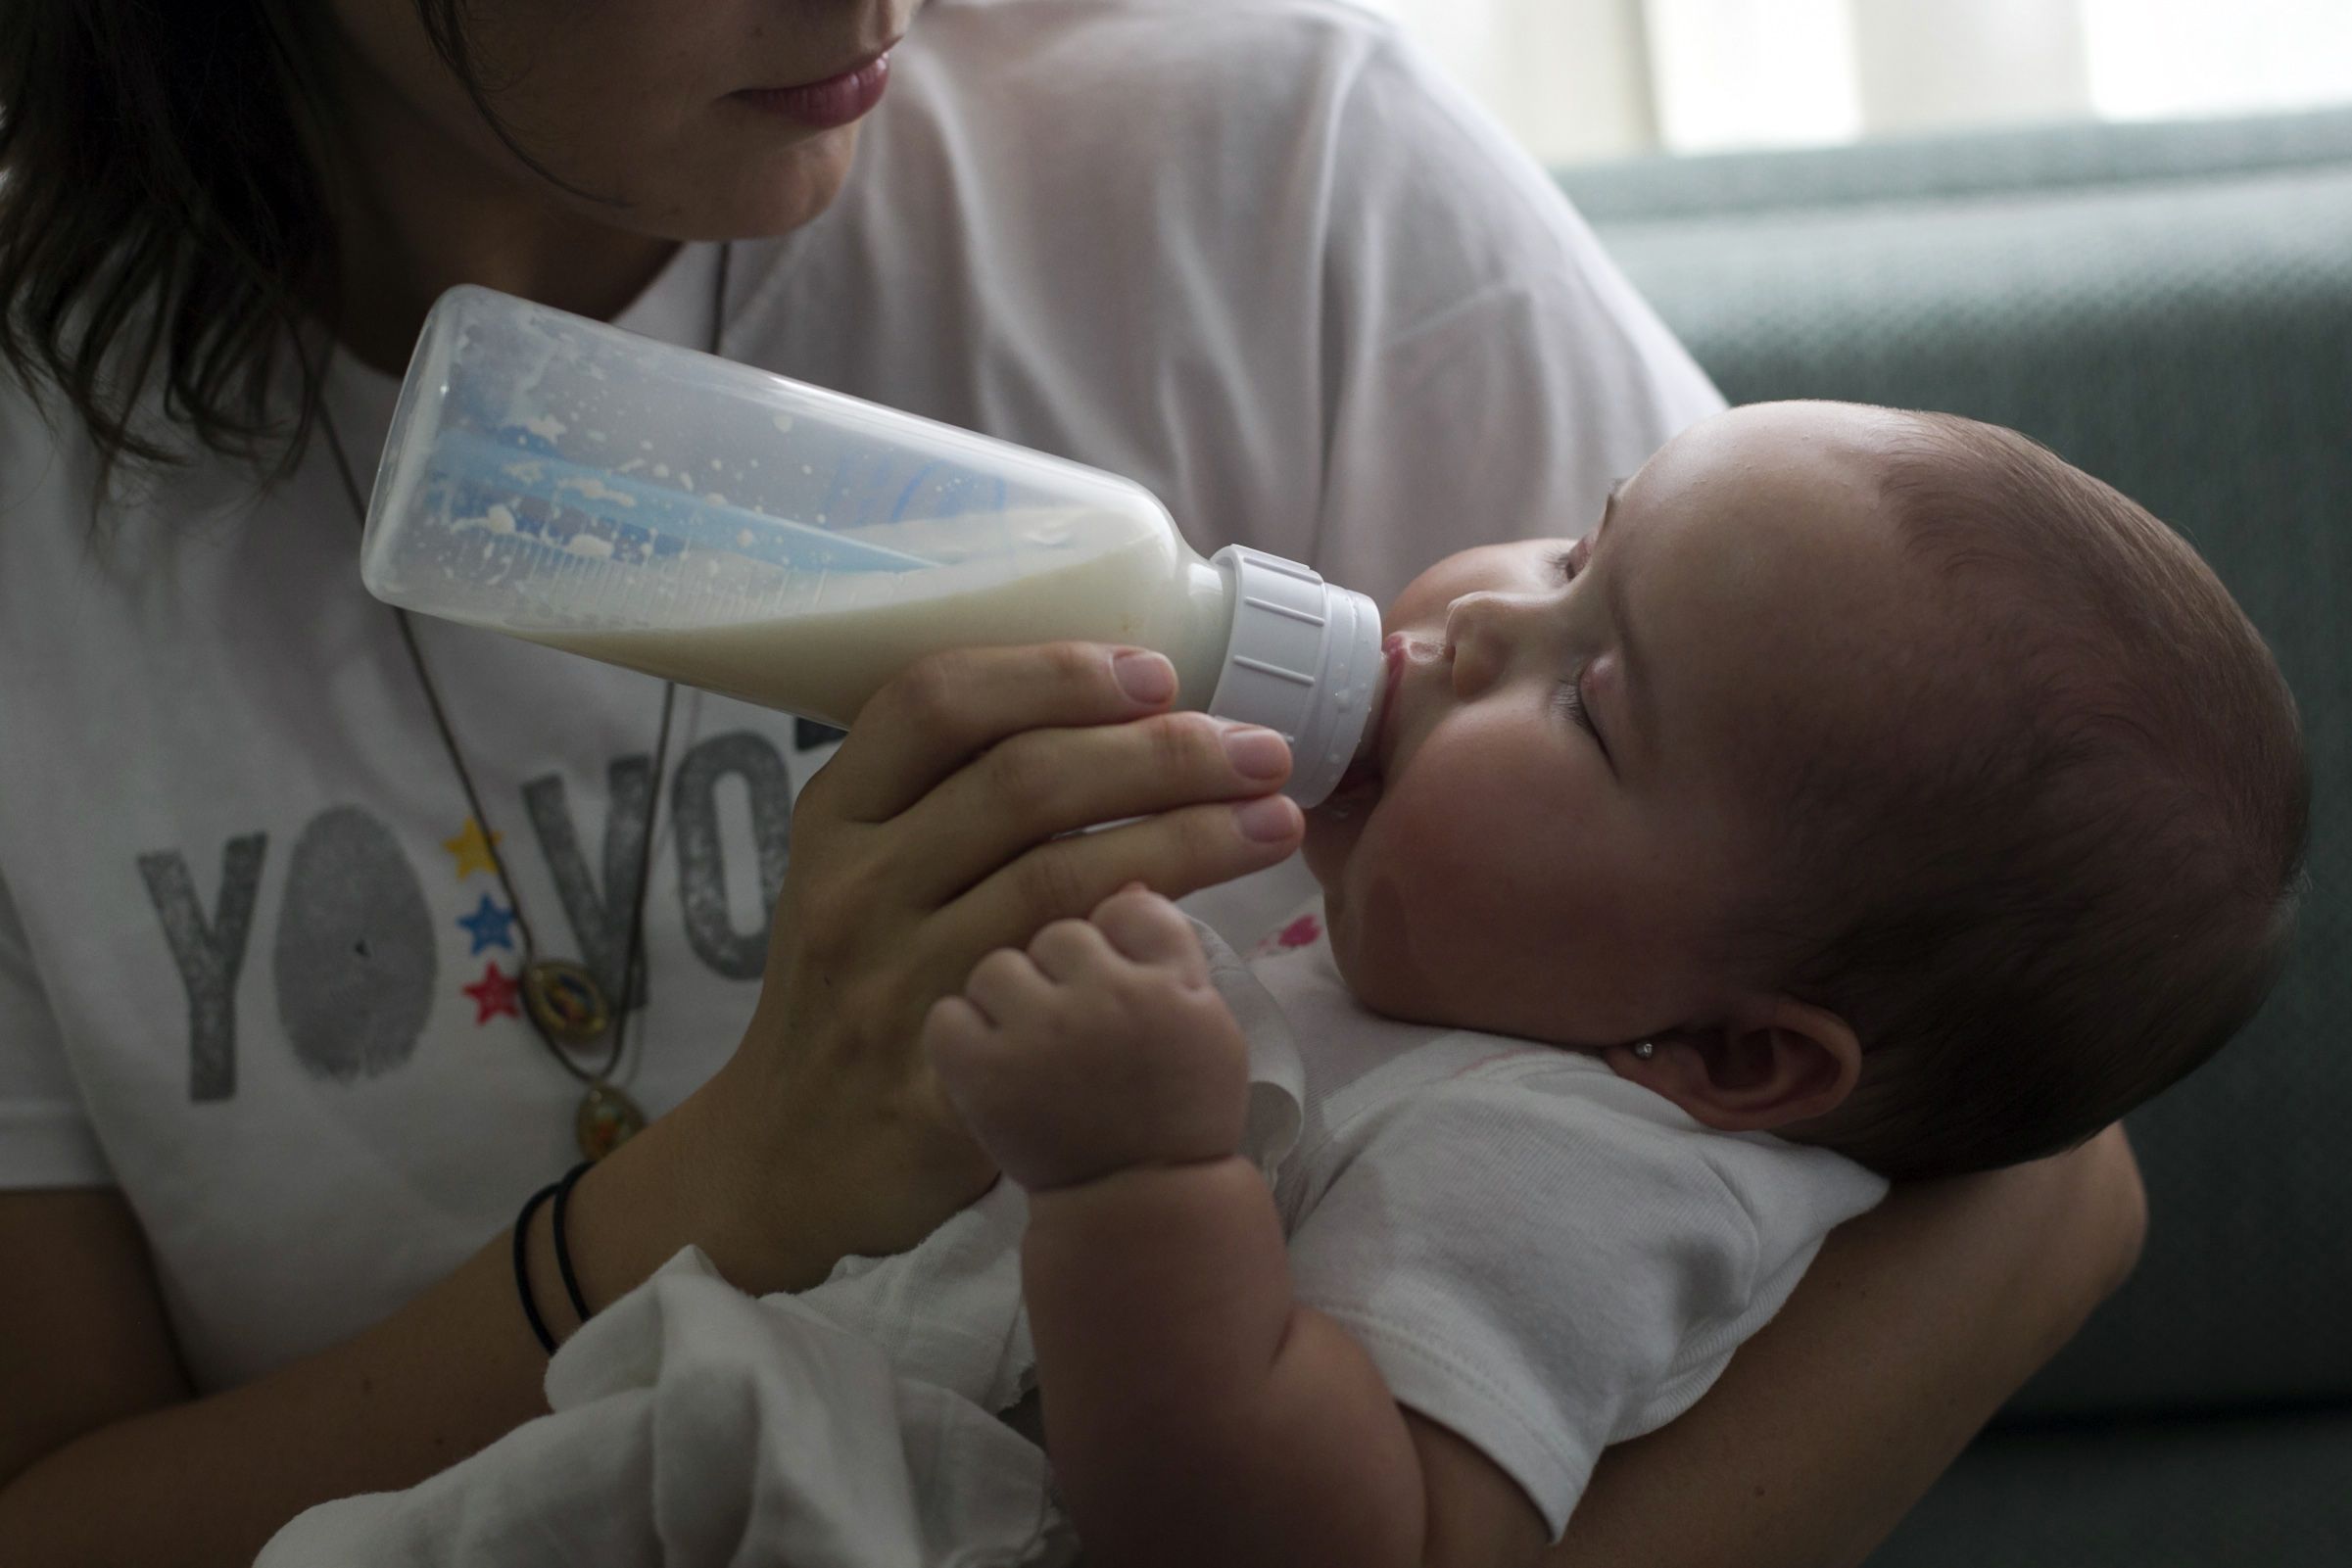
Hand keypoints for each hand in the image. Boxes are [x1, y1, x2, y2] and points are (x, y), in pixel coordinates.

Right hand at [710, 644, 1300, 1261]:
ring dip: (1187, 838)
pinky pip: (1064, 996)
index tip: (1156, 672)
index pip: (934, 702)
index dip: (1052, 674)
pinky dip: (1145, 949)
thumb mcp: (860, 873)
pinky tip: (1211, 931)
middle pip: (1022, 784)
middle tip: (1258, 749)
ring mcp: (893, 984)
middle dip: (1159, 753)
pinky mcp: (941, 1074)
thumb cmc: (853, 989)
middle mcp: (857, 888)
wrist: (789, 1155)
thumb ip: (948, 799)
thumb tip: (1107, 711)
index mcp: (837, 817)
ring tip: (1274, 816)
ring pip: (1059, 881)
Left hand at [923, 886, 1254, 1191]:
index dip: (1114, 937)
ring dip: (1010, 996)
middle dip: (1062, 965)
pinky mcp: (980, 1072)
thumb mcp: (1204, 1016)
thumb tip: (1122, 871)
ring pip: (999, 965)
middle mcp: (1103, 998)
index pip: (1124, 902)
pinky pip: (950, 1013)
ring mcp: (1037, 1033)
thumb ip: (1165, 938)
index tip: (1117, 978)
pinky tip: (991, 1065)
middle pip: (1057, 927)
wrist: (1134, 1202)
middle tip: (1075, 1021)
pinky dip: (964, 1037)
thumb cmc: (1176, 1105)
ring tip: (1033, 1045)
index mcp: (1167, 981)